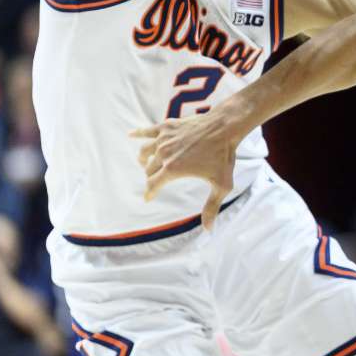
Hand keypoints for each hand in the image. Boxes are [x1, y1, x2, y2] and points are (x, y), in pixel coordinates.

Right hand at [131, 113, 235, 229]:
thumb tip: (208, 229)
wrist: (225, 127)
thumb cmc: (224, 155)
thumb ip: (212, 206)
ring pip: (144, 152)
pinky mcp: (166, 126)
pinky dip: (138, 134)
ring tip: (145, 163)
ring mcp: (163, 139)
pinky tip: (130, 135)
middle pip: (148, 170)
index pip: (152, 185)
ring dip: (143, 160)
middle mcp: (164, 154)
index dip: (149, 193)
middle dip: (150, 177)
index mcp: (173, 169)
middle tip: (156, 180)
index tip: (148, 197)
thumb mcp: (221, 185)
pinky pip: (147, 131)